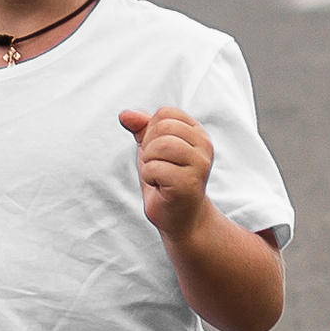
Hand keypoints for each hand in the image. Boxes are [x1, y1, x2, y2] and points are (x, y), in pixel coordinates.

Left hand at [120, 106, 215, 239]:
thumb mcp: (152, 148)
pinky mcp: (189, 183)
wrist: (180, 217)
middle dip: (149, 147)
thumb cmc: (166, 180)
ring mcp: (200, 164)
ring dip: (149, 162)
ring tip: (159, 176)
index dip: (151, 131)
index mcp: (198, 133)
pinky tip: (160, 187)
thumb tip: (125, 114)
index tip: (159, 152)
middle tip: (158, 166)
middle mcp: (204, 145)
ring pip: (160, 146)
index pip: (166, 113)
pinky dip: (149, 177)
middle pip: (162, 127)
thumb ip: (141, 128)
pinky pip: (155, 168)